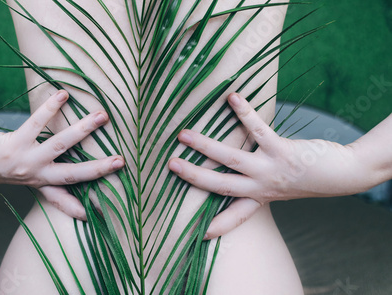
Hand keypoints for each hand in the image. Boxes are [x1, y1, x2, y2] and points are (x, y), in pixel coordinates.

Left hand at [0, 90, 124, 219]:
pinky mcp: (14, 143)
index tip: (98, 213)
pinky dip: (50, 108)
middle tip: (120, 162)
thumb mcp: (21, 176)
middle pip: (72, 174)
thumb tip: (60, 169)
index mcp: (38, 183)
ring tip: (102, 116)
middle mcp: (35, 175)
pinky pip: (35, 124)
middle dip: (98, 169)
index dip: (79, 206)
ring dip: (83, 130)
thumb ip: (42, 176)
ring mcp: (26, 160)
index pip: (63, 197)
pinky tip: (63, 95)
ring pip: (60, 145)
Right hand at [169, 93, 362, 238]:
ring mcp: (271, 169)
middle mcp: (262, 187)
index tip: (200, 233)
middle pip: (221, 184)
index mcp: (261, 197)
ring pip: (232, 159)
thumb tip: (235, 164)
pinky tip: (232, 97)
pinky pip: (259, 131)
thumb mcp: (281, 187)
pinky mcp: (283, 151)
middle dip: (194, 176)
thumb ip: (259, 183)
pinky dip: (244, 113)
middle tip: (171, 165)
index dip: (218, 223)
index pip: (236, 214)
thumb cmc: (310, 177)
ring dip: (205, 146)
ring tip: (183, 134)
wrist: (344, 174)